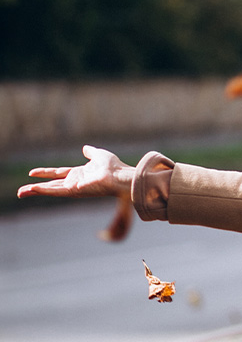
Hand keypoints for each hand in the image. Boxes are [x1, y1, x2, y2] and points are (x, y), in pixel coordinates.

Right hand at [17, 145, 134, 200]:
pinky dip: (43, 190)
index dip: (45, 173)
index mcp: (80, 173)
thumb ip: (90, 152)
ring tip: (21, 193)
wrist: (120, 175)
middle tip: (21, 191)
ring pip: (51, 189)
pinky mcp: (74, 190)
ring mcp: (74, 187)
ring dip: (35, 191)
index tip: (32, 173)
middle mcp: (75, 182)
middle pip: (52, 185)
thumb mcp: (98, 155)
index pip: (58, 173)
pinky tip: (32, 189)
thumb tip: (85, 148)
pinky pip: (56, 190)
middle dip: (36, 187)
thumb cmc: (113, 166)